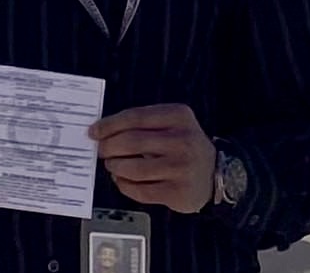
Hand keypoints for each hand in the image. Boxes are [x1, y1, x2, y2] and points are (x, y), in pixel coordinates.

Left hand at [89, 104, 215, 213]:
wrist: (215, 173)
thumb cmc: (184, 144)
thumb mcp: (172, 123)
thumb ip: (144, 123)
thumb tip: (104, 131)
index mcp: (178, 116)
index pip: (135, 117)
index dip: (110, 125)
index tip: (94, 131)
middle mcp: (182, 140)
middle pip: (133, 141)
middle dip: (110, 146)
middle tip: (101, 150)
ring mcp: (181, 168)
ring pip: (134, 168)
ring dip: (115, 167)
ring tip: (111, 165)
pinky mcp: (178, 192)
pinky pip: (141, 190)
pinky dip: (125, 185)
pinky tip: (121, 181)